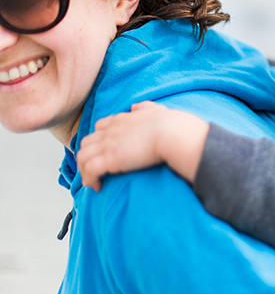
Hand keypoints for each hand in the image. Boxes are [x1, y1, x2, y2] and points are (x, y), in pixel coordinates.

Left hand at [77, 102, 208, 190]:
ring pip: (82, 157)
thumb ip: (146, 107)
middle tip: (94, 169)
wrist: (172, 133)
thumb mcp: (157, 110)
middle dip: (87, 156)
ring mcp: (108, 145)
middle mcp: (111, 131)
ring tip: (92, 181)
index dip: (98, 139)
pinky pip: (89, 171)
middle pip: (86, 142)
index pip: (100, 127)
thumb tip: (136, 107)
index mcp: (122, 120)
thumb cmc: (171, 125)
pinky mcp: (109, 160)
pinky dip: (89, 179)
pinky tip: (98, 187)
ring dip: (84, 170)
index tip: (103, 152)